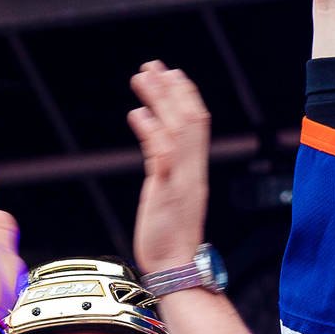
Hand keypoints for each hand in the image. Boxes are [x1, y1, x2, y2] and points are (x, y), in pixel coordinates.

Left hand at [128, 62, 211, 273]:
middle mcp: (192, 171)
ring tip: (143, 77)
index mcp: (194, 171)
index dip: (186, 96)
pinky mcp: (168, 193)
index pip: (197, 125)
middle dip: (173, 89)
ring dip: (161, 100)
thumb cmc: (169, 238)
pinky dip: (152, 132)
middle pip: (190, 120)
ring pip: (179, 130)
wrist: (176, 269)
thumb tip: (159, 149)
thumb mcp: (169, 196)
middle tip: (155, 65)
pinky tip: (137, 114)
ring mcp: (182, 181)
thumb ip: (166, 171)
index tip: (173, 74)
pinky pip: (164, 157)